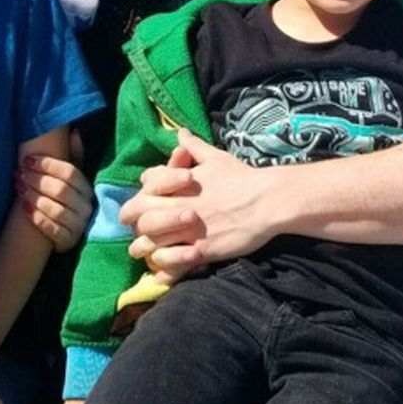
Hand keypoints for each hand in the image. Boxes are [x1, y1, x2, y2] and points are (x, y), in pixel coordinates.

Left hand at [15, 128, 94, 252]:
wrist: (69, 234)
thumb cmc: (68, 200)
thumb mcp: (73, 179)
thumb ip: (75, 156)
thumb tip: (74, 132)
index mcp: (88, 188)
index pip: (70, 172)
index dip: (47, 164)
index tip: (27, 159)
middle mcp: (87, 207)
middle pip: (61, 189)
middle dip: (36, 179)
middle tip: (17, 172)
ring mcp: (79, 226)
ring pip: (55, 209)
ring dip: (34, 196)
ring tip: (18, 187)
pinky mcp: (68, 241)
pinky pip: (51, 228)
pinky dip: (36, 216)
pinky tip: (23, 207)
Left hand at [120, 130, 274, 282]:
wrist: (268, 201)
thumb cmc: (242, 177)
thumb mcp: (215, 157)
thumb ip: (193, 147)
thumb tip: (180, 133)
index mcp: (179, 185)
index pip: (144, 192)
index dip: (137, 202)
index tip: (137, 209)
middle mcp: (180, 208)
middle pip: (143, 220)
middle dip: (134, 227)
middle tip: (135, 234)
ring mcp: (190, 231)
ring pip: (153, 244)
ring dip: (145, 250)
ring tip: (143, 254)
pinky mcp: (202, 251)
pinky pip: (174, 263)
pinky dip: (164, 267)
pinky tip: (161, 269)